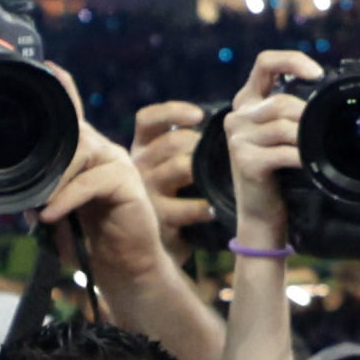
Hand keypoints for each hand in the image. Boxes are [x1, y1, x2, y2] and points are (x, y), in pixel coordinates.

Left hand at [36, 82, 173, 283]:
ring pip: (81, 152)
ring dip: (57, 180)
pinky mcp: (128, 183)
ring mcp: (119, 164)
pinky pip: (91, 181)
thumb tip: (23, 194)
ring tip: (45, 207)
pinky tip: (53, 215)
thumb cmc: (90, 242)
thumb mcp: (58, 218)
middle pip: (72, 134)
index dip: (66, 89)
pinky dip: (68, 198)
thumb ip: (41, 201)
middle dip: (49, 158)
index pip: (76, 116)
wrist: (123, 269)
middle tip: (33, 189)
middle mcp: (105, 152)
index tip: (49, 66)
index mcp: (88, 155)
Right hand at [131, 99, 211, 234]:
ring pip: (180, 167)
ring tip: (220, 178)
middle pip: (172, 142)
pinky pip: (186, 207)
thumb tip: (222, 117)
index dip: (173, 112)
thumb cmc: (174, 196)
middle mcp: (137, 167)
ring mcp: (145, 193)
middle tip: (219, 155)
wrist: (158, 247)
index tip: (200, 116)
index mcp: (141, 148)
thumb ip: (185, 142)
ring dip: (204, 171)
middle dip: (201, 144)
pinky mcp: (157, 220)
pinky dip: (204, 207)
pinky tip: (213, 209)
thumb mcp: (170, 165)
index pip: (148, 119)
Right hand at [223, 49, 323, 256]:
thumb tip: (325, 93)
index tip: (317, 73)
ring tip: (319, 148)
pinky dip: (303, 157)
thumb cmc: (277, 172)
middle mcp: (237, 116)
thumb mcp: (282, 134)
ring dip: (307, 138)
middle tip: (326, 130)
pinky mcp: (244, 161)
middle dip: (307, 115)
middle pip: (279, 101)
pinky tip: (311, 162)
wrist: (261, 213)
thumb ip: (292, 111)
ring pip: (283, 125)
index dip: (292, 60)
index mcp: (247, 102)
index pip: (265, 63)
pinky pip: (283, 151)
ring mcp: (237, 138)